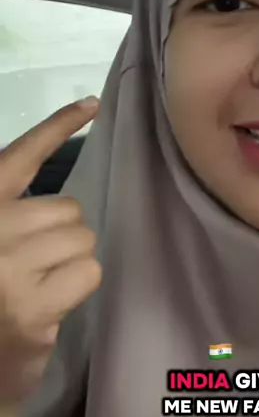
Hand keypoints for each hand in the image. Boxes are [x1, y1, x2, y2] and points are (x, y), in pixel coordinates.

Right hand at [0, 98, 101, 402]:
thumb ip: (15, 215)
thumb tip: (64, 206)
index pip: (20, 158)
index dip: (56, 127)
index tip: (90, 106)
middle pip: (67, 210)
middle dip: (63, 234)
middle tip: (38, 261)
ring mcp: (8, 273)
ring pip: (83, 240)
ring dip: (72, 261)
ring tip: (41, 283)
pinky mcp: (32, 310)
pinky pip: (87, 274)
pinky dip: (76, 286)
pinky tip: (49, 303)